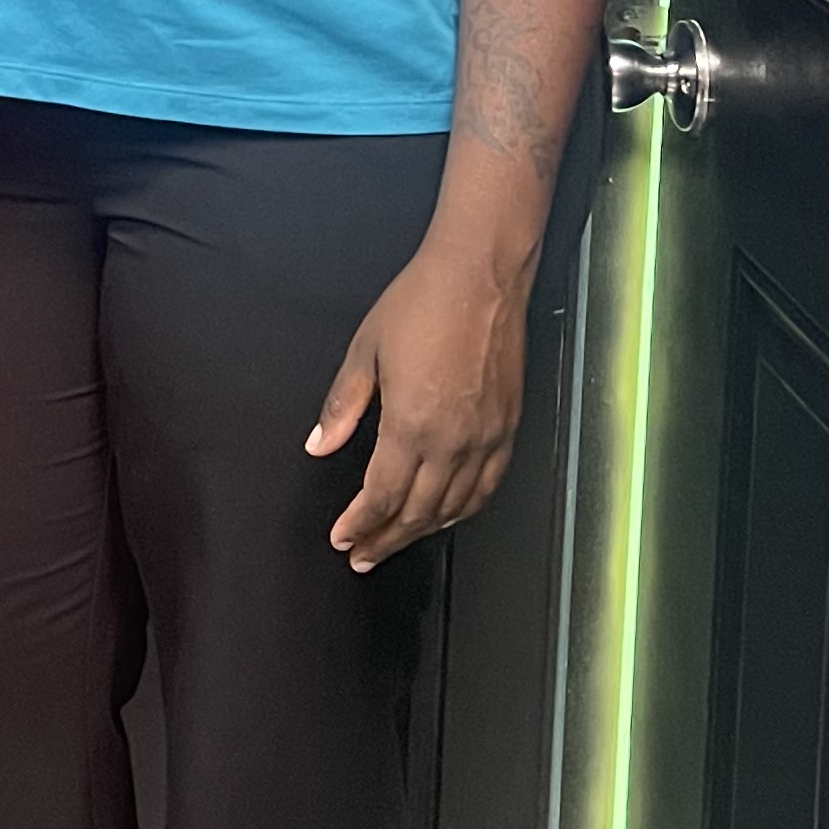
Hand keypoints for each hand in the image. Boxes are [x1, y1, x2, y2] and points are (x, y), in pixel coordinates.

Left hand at [308, 234, 531, 571]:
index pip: (382, 495)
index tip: (342, 537)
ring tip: (397, 541)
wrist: (480, 273)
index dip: (360, 523)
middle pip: (417, 512)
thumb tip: (320, 444)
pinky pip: (488, 486)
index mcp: (411, 424)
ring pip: (454, 507)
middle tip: (363, 555)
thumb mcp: (364, 350)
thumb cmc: (422, 302)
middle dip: (386, 538)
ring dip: (423, 531)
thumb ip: (342, 405)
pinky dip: (465, 509)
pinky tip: (450, 515)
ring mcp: (486, 437)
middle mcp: (453, 441)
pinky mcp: (508, 427)